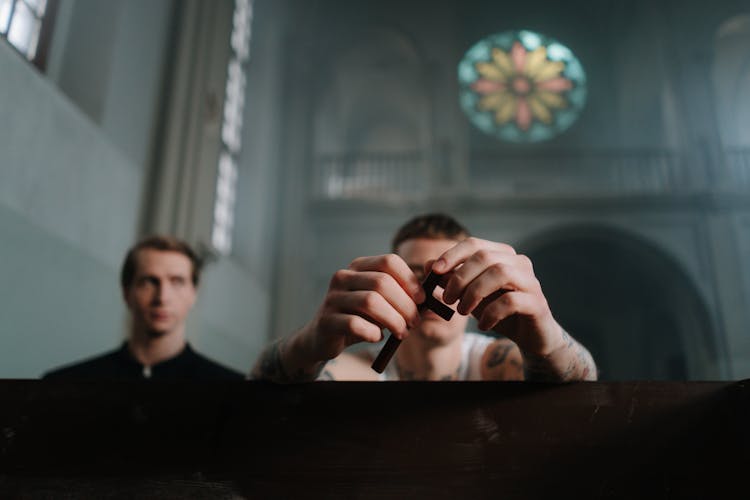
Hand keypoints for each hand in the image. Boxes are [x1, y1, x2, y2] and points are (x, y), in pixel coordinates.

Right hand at [302, 254, 425, 361]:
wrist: (324, 338)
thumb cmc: (360, 318)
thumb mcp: (381, 303)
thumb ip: (402, 297)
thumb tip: (431, 299)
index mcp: (358, 267)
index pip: (389, 261)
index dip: (410, 280)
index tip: (422, 299)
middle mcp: (343, 277)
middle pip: (382, 282)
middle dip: (405, 304)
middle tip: (415, 321)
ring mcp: (332, 298)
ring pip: (370, 301)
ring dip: (393, 320)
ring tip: (402, 332)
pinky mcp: (326, 320)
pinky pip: (355, 324)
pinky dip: (372, 333)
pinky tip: (377, 338)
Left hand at [431, 237, 564, 357]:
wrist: (529, 336)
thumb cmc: (498, 311)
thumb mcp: (470, 295)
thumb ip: (451, 279)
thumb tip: (429, 265)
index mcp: (502, 255)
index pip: (474, 244)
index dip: (452, 255)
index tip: (434, 271)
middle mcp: (519, 262)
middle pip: (484, 257)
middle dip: (460, 277)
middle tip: (447, 298)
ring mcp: (531, 281)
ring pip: (500, 273)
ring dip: (474, 292)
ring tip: (462, 311)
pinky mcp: (537, 303)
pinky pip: (511, 301)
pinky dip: (491, 313)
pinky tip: (482, 325)